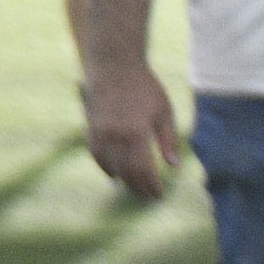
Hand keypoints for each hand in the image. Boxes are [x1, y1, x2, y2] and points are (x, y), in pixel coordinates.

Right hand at [79, 64, 185, 199]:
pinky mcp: (90, 129)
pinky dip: (105, 167)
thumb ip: (168, 140)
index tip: (159, 195)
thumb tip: (173, 166)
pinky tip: (114, 174)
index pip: (144, 170)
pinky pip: (96, 155)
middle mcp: (115, 136)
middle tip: (148, 196)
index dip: (151, 186)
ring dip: (122, 180)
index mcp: (136, 133)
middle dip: (138, 187)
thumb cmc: (144, 87)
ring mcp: (100, 133)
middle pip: (126, 172)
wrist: (114, 67)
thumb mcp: (164, 111)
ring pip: (110, 166)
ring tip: (134, 188)